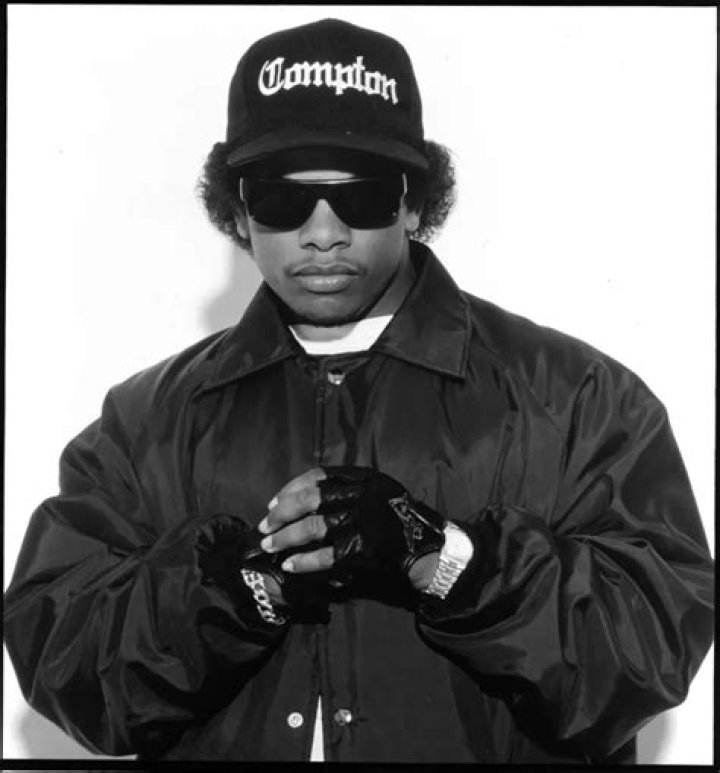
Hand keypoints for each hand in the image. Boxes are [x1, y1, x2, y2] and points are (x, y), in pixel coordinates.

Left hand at [258, 466, 446, 594]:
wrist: (427, 546)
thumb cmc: (397, 518)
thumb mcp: (377, 490)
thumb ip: (348, 488)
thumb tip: (301, 497)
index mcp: (363, 477)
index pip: (318, 476)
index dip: (291, 488)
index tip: (273, 501)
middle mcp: (361, 495)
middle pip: (310, 499)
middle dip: (281, 512)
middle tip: (264, 525)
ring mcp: (362, 521)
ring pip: (312, 527)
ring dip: (285, 537)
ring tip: (269, 546)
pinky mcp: (363, 548)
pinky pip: (325, 555)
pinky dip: (304, 561)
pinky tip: (290, 564)